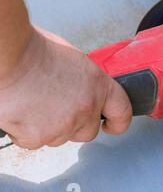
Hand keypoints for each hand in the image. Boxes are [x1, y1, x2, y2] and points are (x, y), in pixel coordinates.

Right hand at [0, 26, 131, 148]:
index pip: (122, 111)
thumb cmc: (32, 50)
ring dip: (48, 128)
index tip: (111, 125)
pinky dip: (24, 132)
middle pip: (88, 132)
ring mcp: (63, 125)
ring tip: (32, 103)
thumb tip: (80, 91)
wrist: (7, 56)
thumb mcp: (72, 61)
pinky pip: (33, 141)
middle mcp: (86, 107)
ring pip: (59, 138)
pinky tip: (19, 111)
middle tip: (55, 108)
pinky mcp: (38, 137)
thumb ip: (83, 82)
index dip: (118, 122)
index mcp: (98, 85)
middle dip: (75, 125)